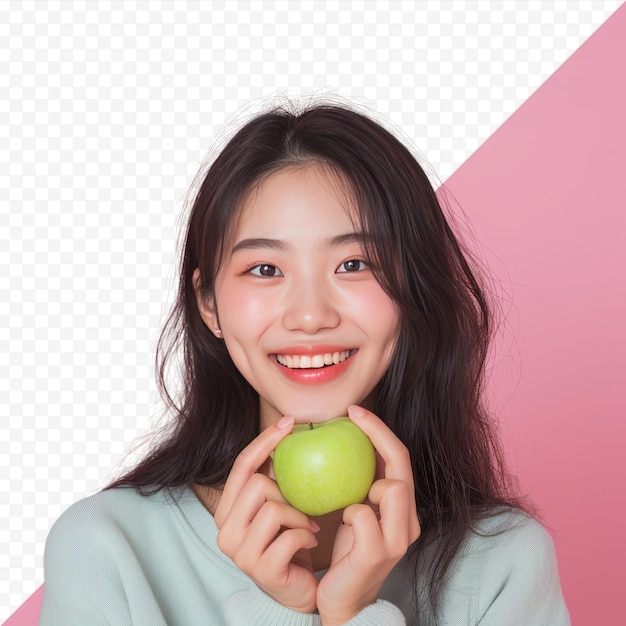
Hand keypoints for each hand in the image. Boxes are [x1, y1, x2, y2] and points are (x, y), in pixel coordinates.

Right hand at [214, 415, 319, 613]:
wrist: (298, 590)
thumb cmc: (288, 541)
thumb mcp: (278, 506)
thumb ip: (275, 479)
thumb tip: (292, 430)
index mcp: (227, 510)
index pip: (242, 465)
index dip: (265, 440)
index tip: (290, 423)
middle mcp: (225, 530)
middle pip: (258, 483)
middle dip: (287, 490)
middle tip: (301, 505)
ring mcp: (240, 552)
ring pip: (274, 507)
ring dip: (299, 515)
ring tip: (307, 525)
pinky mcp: (261, 569)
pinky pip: (289, 536)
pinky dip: (306, 535)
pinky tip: (309, 540)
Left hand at [316, 405, 419, 624]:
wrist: (346, 601)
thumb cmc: (348, 551)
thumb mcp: (357, 512)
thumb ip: (361, 485)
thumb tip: (341, 445)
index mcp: (404, 508)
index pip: (400, 458)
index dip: (380, 430)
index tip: (355, 411)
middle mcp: (409, 521)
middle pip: (402, 465)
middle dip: (377, 433)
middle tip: (351, 415)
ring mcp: (397, 539)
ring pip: (392, 487)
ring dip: (366, 485)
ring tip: (350, 502)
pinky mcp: (378, 554)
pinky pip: (361, 514)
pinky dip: (350, 513)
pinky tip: (342, 524)